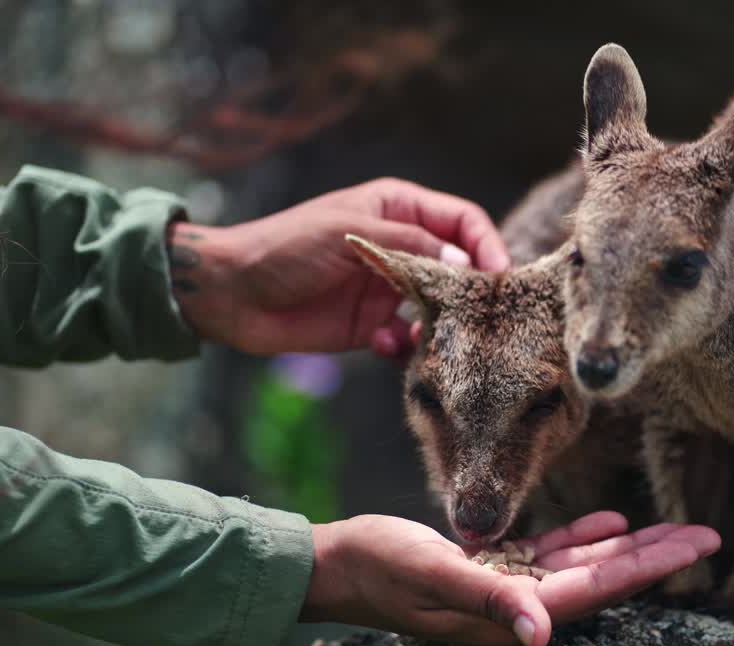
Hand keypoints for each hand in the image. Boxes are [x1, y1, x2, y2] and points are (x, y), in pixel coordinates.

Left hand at [167, 178, 509, 357]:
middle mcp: (402, 247)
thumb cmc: (285, 247)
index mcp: (398, 209)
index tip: (501, 275)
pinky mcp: (373, 326)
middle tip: (488, 318)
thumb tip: (465, 265)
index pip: (462, 221)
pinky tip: (386, 347)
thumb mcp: (350, 233)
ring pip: (439, 307)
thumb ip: (410, 246)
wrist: (232, 293)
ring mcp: (388, 289)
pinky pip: (408, 341)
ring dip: (444, 325)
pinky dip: (406, 349)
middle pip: (460, 266)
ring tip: (443, 340)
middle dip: (474, 291)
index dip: (486, 244)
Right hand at [298, 512, 719, 645]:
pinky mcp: (493, 567)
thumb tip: (543, 634)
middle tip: (709, 534)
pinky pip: (552, 554)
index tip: (700, 545)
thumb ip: (491, 601)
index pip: (600, 589)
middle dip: (659, 557)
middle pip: (606, 579)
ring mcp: (509, 587)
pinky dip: (585, 538)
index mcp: (515, 613)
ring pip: (586, 565)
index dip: (653, 567)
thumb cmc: (381, 568)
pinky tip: (613, 523)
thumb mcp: (433, 576)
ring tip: (676, 528)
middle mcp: (522, 606)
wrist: (339, 565)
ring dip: (630, 547)